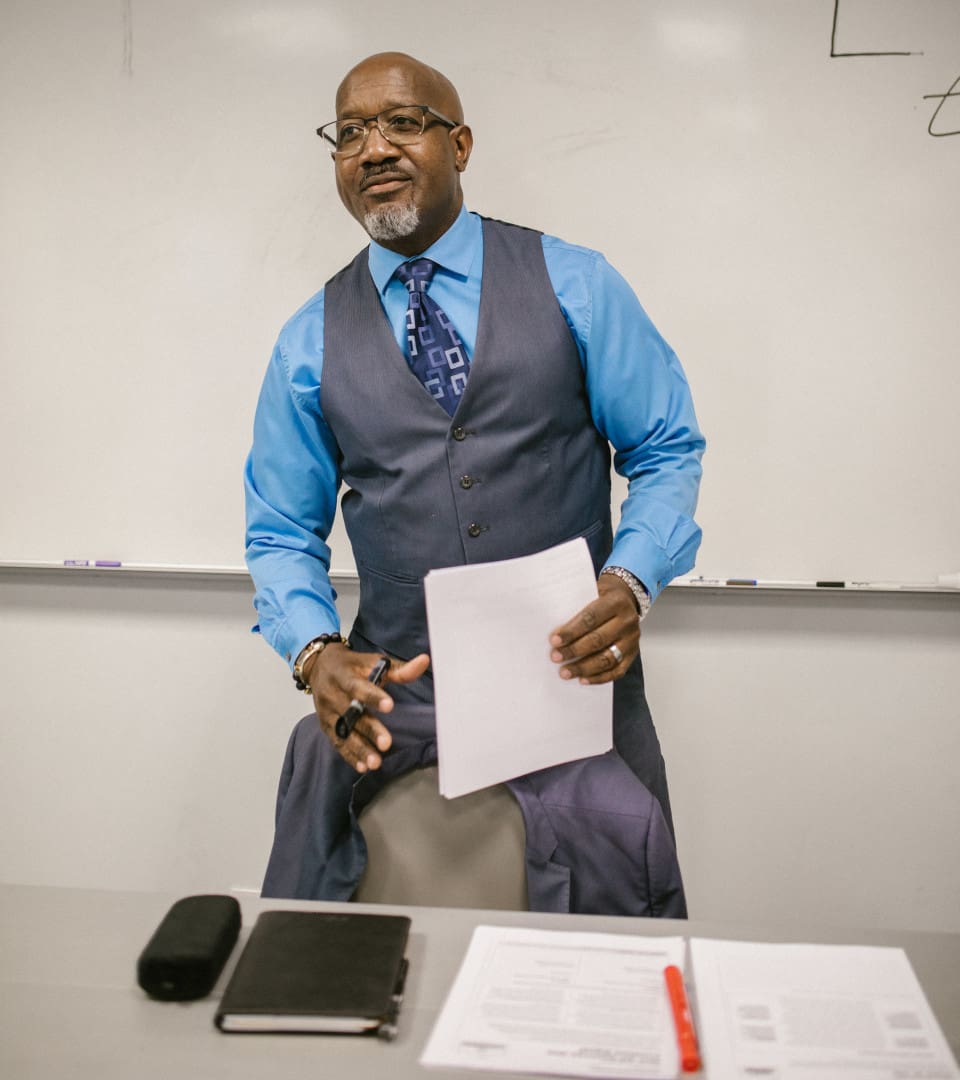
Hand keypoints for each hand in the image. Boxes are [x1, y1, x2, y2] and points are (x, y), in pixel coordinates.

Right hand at [303, 644, 429, 772]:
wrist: (320, 666)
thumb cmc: (352, 666)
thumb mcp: (373, 661)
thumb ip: (399, 668)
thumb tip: (424, 661)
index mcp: (343, 675)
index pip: (357, 687)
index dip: (373, 696)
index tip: (390, 706)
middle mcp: (332, 695)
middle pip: (350, 714)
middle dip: (369, 729)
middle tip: (386, 743)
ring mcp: (327, 712)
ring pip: (343, 733)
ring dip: (359, 749)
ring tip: (375, 762)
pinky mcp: (326, 726)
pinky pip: (337, 743)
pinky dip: (350, 756)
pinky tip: (363, 767)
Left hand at [549, 575, 640, 684]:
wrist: (626, 597)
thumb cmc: (602, 596)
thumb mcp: (591, 591)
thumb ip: (577, 606)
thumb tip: (554, 629)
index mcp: (615, 602)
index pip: (591, 618)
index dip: (571, 631)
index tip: (554, 640)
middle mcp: (627, 621)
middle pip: (598, 639)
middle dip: (574, 650)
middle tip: (555, 657)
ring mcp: (632, 639)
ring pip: (607, 658)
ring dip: (584, 668)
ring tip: (565, 672)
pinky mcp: (633, 654)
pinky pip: (617, 671)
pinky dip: (599, 677)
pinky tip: (583, 680)